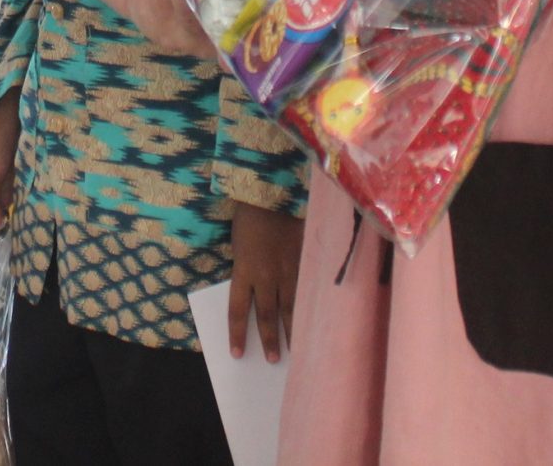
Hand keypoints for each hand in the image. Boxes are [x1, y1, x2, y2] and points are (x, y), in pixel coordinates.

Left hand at [227, 202, 303, 361]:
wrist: (271, 191)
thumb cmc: (249, 218)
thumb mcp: (238, 246)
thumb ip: (245, 271)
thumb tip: (251, 295)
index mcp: (243, 270)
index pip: (237, 310)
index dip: (237, 334)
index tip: (238, 354)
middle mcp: (265, 275)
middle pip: (265, 314)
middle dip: (268, 338)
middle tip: (273, 360)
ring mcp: (287, 269)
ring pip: (289, 307)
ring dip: (291, 330)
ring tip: (296, 351)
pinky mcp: (304, 262)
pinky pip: (307, 290)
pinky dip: (309, 307)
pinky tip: (316, 320)